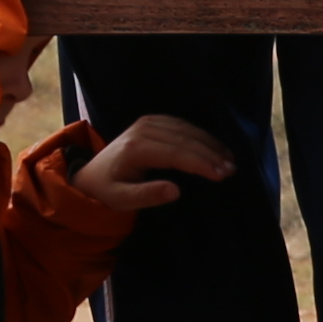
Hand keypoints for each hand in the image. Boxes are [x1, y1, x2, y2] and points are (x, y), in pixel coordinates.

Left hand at [70, 112, 237, 214]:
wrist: (90, 175)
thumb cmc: (107, 191)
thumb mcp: (121, 200)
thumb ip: (147, 195)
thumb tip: (176, 191)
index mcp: (136, 148)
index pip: (176, 153)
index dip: (201, 163)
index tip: (221, 174)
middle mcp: (142, 129)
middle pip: (184, 139)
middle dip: (210, 154)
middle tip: (232, 169)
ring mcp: (147, 122)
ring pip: (186, 129)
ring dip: (209, 143)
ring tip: (229, 159)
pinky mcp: (151, 121)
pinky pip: (181, 124)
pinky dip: (200, 135)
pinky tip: (214, 146)